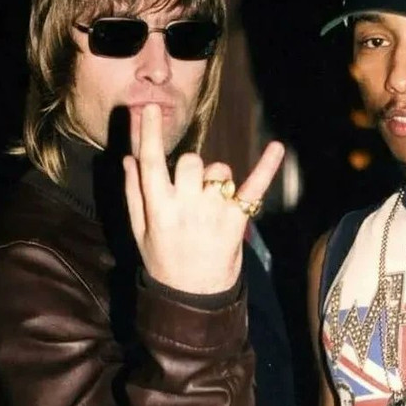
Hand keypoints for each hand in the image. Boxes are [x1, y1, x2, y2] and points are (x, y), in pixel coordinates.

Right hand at [123, 104, 283, 293]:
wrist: (194, 296)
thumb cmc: (164, 261)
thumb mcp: (139, 231)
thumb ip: (133, 193)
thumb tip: (128, 158)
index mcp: (158, 208)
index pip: (151, 163)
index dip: (150, 133)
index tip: (149, 108)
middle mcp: (186, 207)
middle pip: (191, 161)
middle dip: (190, 165)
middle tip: (189, 187)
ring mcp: (214, 213)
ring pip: (219, 171)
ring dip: (216, 178)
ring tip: (211, 202)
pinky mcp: (237, 220)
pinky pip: (254, 187)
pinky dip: (267, 167)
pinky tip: (277, 147)